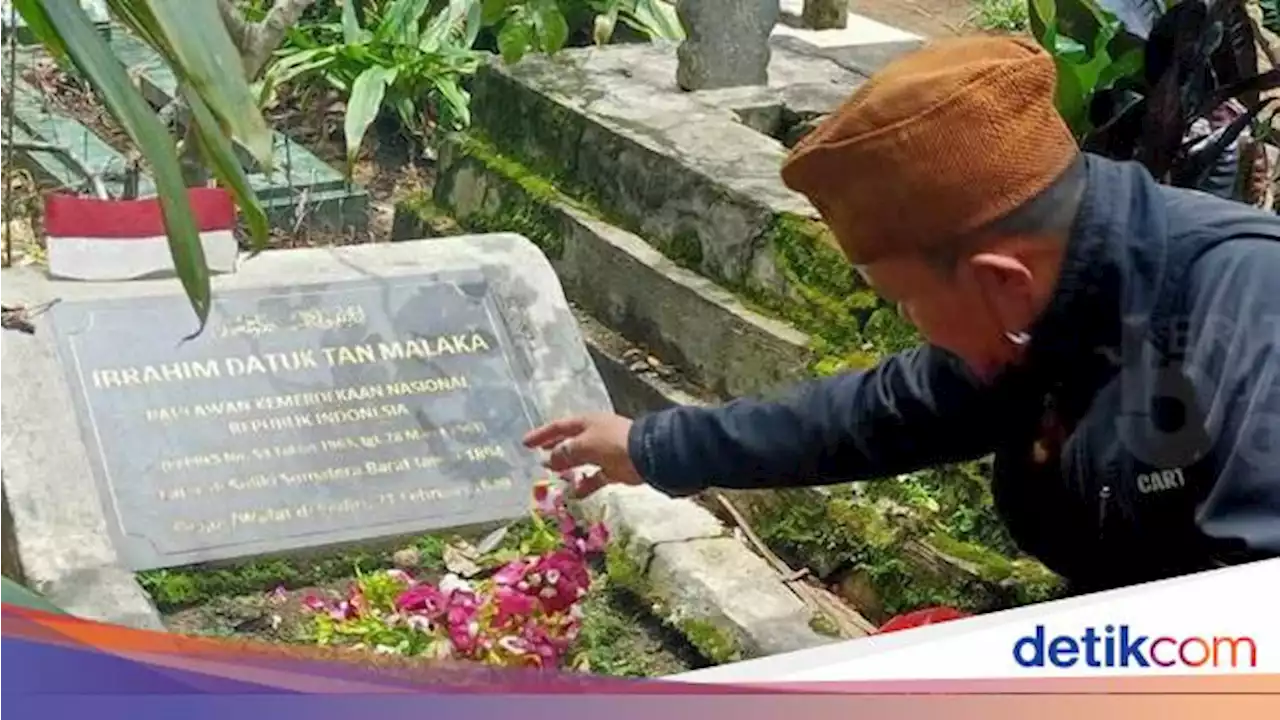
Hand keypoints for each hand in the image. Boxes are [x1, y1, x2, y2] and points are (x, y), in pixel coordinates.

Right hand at [522, 413, 642, 497]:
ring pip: (581, 460)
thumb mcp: (583, 445)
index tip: (525, 444)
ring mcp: (605, 451)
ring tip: (555, 476)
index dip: (541, 435)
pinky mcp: (614, 468)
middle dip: (555, 450)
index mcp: (586, 422)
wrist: (646, 455)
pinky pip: (595, 477)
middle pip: (570, 442)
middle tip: (540, 460)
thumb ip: (564, 452)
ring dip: (568, 468)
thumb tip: (550, 460)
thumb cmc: (612, 443)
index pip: (558, 427)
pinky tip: (575, 494)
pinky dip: (585, 485)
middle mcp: (594, 434)